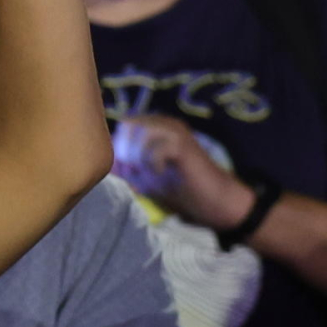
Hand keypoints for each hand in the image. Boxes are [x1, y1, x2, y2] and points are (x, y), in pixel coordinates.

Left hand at [111, 115, 253, 230]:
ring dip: (138, 159)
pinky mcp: (182, 144)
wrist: (217, 202)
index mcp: (158, 129)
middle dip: (126, 151)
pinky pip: (152, 151)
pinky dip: (152, 167)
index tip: (128, 170)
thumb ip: (129, 169)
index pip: (124, 125)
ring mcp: (175, 131)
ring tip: (151, 175)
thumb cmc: (184, 191)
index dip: (119, 147)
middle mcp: (166, 124)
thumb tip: (109, 161)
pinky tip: (162, 176)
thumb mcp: (148, 180)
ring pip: (138, 134)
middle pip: (128, 125)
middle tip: (138, 173)